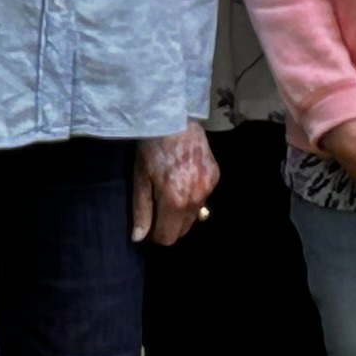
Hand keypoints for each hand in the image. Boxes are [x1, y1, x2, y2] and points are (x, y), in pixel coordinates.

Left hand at [134, 124, 216, 245]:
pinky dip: (193, 196)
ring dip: (181, 213)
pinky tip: (183, 180)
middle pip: (183, 230)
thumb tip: (139, 237)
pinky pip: (203, 198)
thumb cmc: (151, 147)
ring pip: (195, 215)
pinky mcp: (216, 176)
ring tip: (168, 194)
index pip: (168, 237)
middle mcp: (196, 199)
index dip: (155, 236)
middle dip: (168, 227)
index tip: (146, 227)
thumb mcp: (140, 179)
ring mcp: (209, 188)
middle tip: (155, 211)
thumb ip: (142, 211)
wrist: (174, 118)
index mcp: (175, 202)